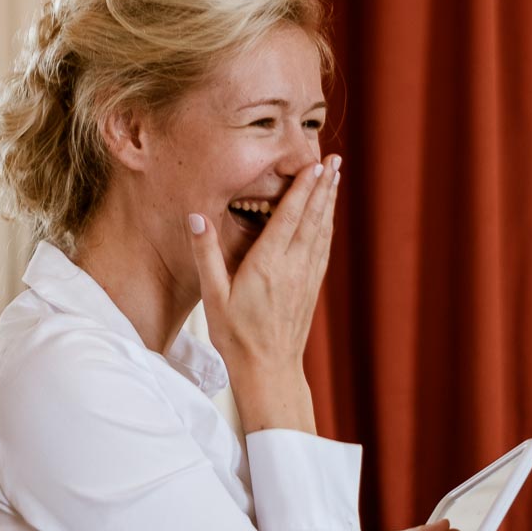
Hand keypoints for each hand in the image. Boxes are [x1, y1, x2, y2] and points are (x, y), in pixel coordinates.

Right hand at [185, 156, 340, 431]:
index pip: (289, 217)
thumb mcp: (213, 296)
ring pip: (322, 230)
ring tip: (335, 178)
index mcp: (268, 264)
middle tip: (335, 160)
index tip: (314, 164)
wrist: (269, 370)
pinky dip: (327, 226)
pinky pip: (323, 248)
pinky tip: (328, 217)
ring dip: (329, 202)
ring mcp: (306, 276)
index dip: (303, 188)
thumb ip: (206, 254)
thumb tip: (196, 217)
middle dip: (323, 186)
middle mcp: (293, 266)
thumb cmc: (236, 336)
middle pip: (313, 218)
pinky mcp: (311, 287)